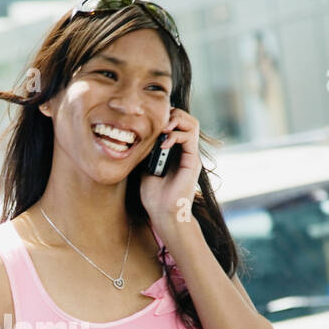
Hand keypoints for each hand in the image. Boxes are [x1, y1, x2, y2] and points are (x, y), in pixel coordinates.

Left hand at [139, 106, 201, 247]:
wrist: (163, 213)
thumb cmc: (154, 196)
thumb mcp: (144, 169)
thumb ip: (146, 153)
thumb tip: (135, 139)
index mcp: (175, 151)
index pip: (176, 123)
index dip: (165, 117)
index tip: (149, 122)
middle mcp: (185, 151)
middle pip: (186, 119)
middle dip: (172, 114)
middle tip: (158, 122)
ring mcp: (190, 155)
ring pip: (191, 124)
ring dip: (176, 120)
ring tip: (163, 129)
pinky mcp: (193, 161)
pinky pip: (189, 137)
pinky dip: (176, 135)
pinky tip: (164, 143)